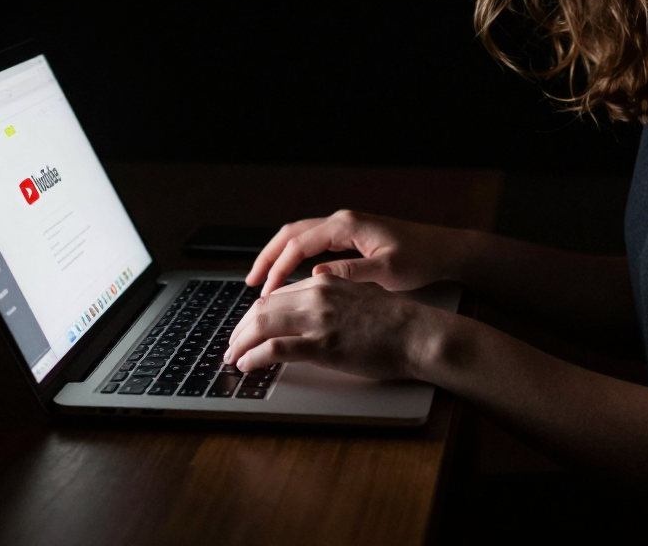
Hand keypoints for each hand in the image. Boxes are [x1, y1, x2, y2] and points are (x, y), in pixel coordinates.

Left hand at [224, 273, 436, 380]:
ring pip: (262, 325)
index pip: (276, 295)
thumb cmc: (392, 321)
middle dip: (241, 328)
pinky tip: (247, 365)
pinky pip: (276, 349)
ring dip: (241, 343)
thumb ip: (329, 299)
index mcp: (324, 281)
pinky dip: (255, 357)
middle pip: (262, 308)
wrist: (415, 333)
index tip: (246, 328)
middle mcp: (317, 294)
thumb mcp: (356, 296)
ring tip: (233, 357)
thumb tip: (306, 314)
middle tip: (232, 345)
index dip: (255, 314)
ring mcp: (318, 319)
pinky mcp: (322, 345)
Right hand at [245, 209, 470, 296]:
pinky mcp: (351, 236)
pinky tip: (289, 276)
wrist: (445, 249)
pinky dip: (295, 257)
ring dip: (279, 256)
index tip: (265, 291)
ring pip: (300, 236)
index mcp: (347, 226)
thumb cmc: (420, 258)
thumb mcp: (388, 271)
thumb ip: (351, 273)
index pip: (299, 243)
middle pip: (291, 234)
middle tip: (251, 283)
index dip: (278, 267)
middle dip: (268, 257)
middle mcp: (342, 221)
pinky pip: (313, 243)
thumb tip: (316, 276)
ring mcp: (346, 227)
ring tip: (262, 280)